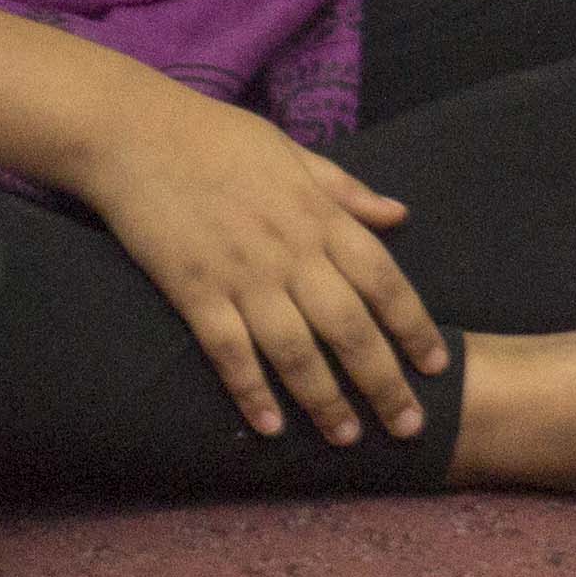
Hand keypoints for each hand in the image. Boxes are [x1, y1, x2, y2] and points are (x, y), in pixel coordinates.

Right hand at [62, 84, 447, 449]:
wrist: (139, 137)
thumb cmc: (222, 140)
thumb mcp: (297, 155)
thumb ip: (348, 192)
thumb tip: (399, 215)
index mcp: (321, 217)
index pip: (384, 280)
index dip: (413, 326)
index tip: (436, 366)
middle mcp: (291, 252)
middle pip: (350, 327)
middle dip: (383, 381)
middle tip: (409, 427)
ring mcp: (242, 276)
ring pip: (295, 351)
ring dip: (325, 400)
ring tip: (347, 439)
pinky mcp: (194, 292)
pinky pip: (229, 352)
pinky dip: (250, 391)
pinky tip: (268, 427)